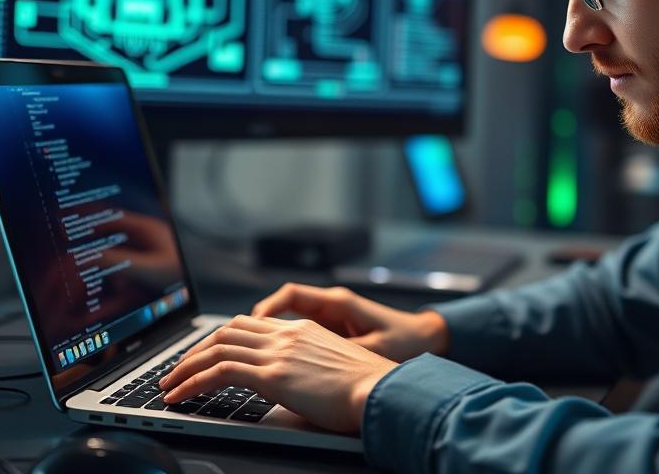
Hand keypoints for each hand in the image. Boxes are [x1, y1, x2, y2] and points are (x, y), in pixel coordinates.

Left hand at [158, 315, 397, 432]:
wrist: (382, 390)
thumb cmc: (369, 388)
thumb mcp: (337, 367)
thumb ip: (312, 367)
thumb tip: (299, 388)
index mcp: (303, 328)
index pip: (249, 324)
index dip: (220, 338)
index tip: (205, 354)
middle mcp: (287, 333)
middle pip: (227, 331)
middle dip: (196, 350)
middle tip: (178, 369)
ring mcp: (278, 352)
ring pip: (216, 348)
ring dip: (184, 367)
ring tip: (168, 385)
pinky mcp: (271, 374)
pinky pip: (217, 372)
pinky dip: (191, 382)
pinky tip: (178, 396)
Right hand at [251, 283, 449, 362]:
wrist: (425, 339)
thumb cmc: (405, 340)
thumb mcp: (373, 347)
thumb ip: (343, 350)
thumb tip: (311, 360)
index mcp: (338, 302)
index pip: (292, 294)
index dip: (268, 307)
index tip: (253, 324)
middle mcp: (330, 307)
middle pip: (282, 308)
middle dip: (256, 325)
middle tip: (233, 344)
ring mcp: (329, 320)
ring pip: (287, 323)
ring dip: (266, 337)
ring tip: (244, 355)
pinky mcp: (331, 334)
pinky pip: (299, 335)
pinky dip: (283, 346)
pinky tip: (273, 364)